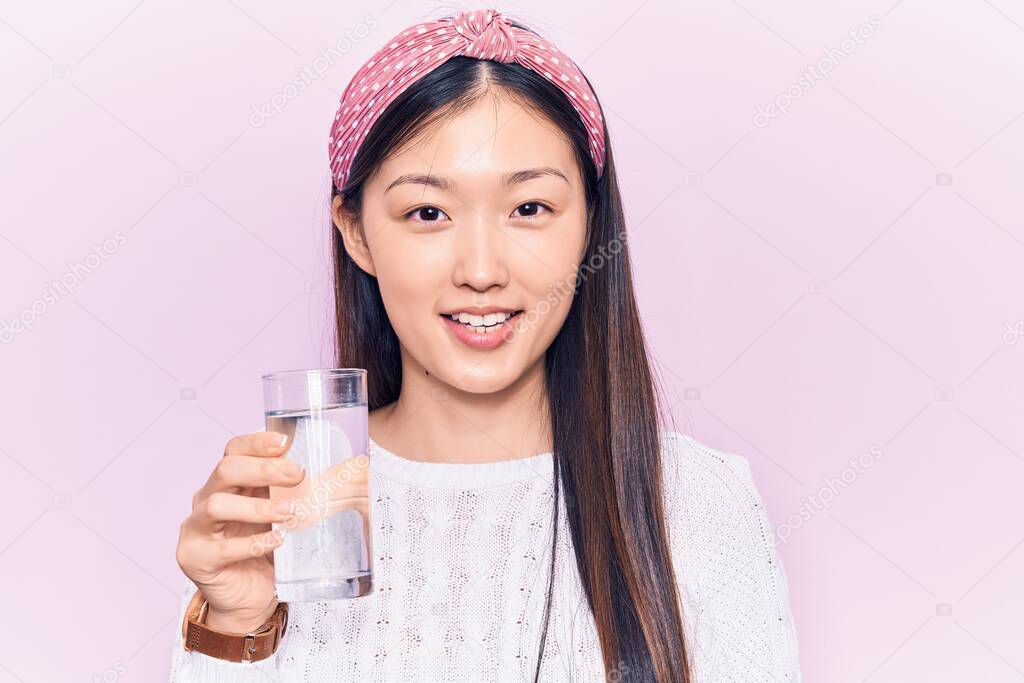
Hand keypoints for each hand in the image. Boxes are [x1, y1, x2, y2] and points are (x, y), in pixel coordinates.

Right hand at [175, 431, 304, 633]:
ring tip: (289, 512)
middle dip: (263, 469)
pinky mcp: (196, 558)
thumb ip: (291, 493)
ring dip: (258, 506)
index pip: (233, 451)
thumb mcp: (279, 515)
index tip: (284, 442)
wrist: (249, 599)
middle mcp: (205, 500)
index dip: (257, 442)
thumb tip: (346, 469)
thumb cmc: (264, 551)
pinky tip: (276, 542)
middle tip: (297, 475)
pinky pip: (223, 548)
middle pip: (225, 470)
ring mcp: (196, 530)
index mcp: (226, 485)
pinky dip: (253, 543)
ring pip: (217, 505)